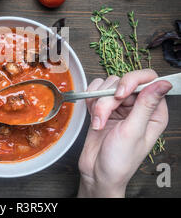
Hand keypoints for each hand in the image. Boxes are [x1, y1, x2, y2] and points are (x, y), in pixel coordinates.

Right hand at [78, 69, 171, 197]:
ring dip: (98, 104)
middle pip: (123, 82)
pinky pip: (95, 90)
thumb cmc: (119, 160)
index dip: (133, 81)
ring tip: (98, 122)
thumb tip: (163, 84)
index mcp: (153, 112)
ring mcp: (119, 106)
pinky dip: (91, 101)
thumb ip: (146, 105)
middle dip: (109, 99)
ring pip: (107, 86)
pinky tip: (93, 117)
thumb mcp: (133, 132)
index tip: (120, 94)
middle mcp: (137, 106)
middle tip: (104, 115)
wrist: (96, 172)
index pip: (148, 80)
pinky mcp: (103, 107)